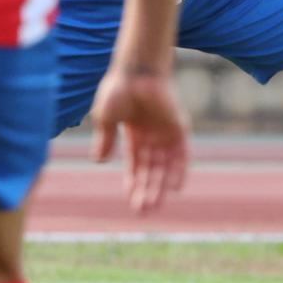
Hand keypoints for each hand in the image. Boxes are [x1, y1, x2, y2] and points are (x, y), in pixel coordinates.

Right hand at [90, 67, 189, 212]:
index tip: (132, 202)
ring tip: (155, 204)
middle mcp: (152, 137)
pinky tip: (176, 187)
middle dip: (147, 191)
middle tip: (144, 211)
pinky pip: (182, 154)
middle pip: (151, 171)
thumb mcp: (106, 119)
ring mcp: (166, 133)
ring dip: (161, 186)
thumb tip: (99, 162)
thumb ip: (105, 140)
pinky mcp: (179, 127)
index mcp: (134, 135)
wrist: (137, 70)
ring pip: (166, 166)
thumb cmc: (118, 90)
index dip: (134, 184)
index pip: (136, 166)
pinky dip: (180, 170)